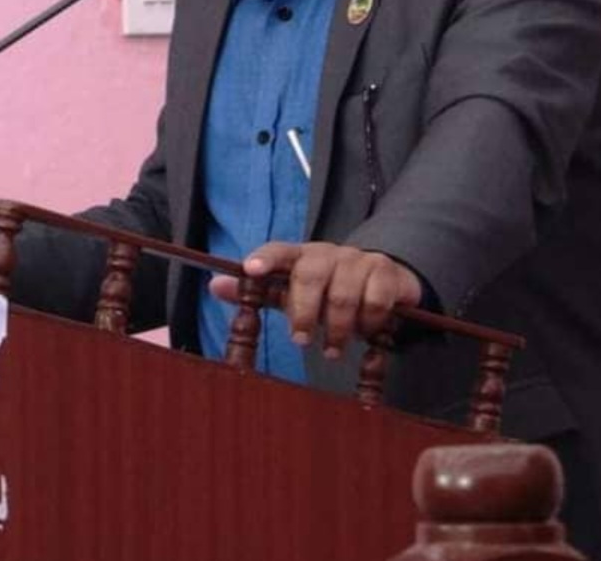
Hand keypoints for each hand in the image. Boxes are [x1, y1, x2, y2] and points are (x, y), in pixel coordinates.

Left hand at [209, 242, 421, 358]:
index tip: (250, 269)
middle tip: (300, 341)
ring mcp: (358, 260)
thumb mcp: (293, 292)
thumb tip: (215, 285)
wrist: (383, 280)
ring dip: (337, 328)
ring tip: (332, 350)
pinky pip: (374, 300)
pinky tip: (366, 332)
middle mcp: (328, 253)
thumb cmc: (327, 291)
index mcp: (301, 256)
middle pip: (310, 275)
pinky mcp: (385, 272)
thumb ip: (258, 291)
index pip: (280, 250)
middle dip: (303, 312)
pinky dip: (368, 323)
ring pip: (343, 294)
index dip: (265, 258)